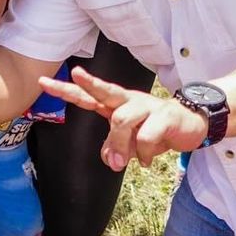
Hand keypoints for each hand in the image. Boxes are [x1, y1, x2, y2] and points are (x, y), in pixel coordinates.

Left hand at [38, 67, 205, 170]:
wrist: (192, 124)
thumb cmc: (154, 130)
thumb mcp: (130, 143)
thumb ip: (115, 148)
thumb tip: (112, 160)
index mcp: (115, 104)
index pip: (87, 96)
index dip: (65, 90)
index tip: (43, 83)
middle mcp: (128, 100)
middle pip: (105, 90)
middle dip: (89, 82)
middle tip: (76, 74)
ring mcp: (146, 106)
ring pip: (121, 120)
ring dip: (121, 145)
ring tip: (127, 161)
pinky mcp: (164, 116)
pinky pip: (145, 137)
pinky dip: (144, 155)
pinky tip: (148, 161)